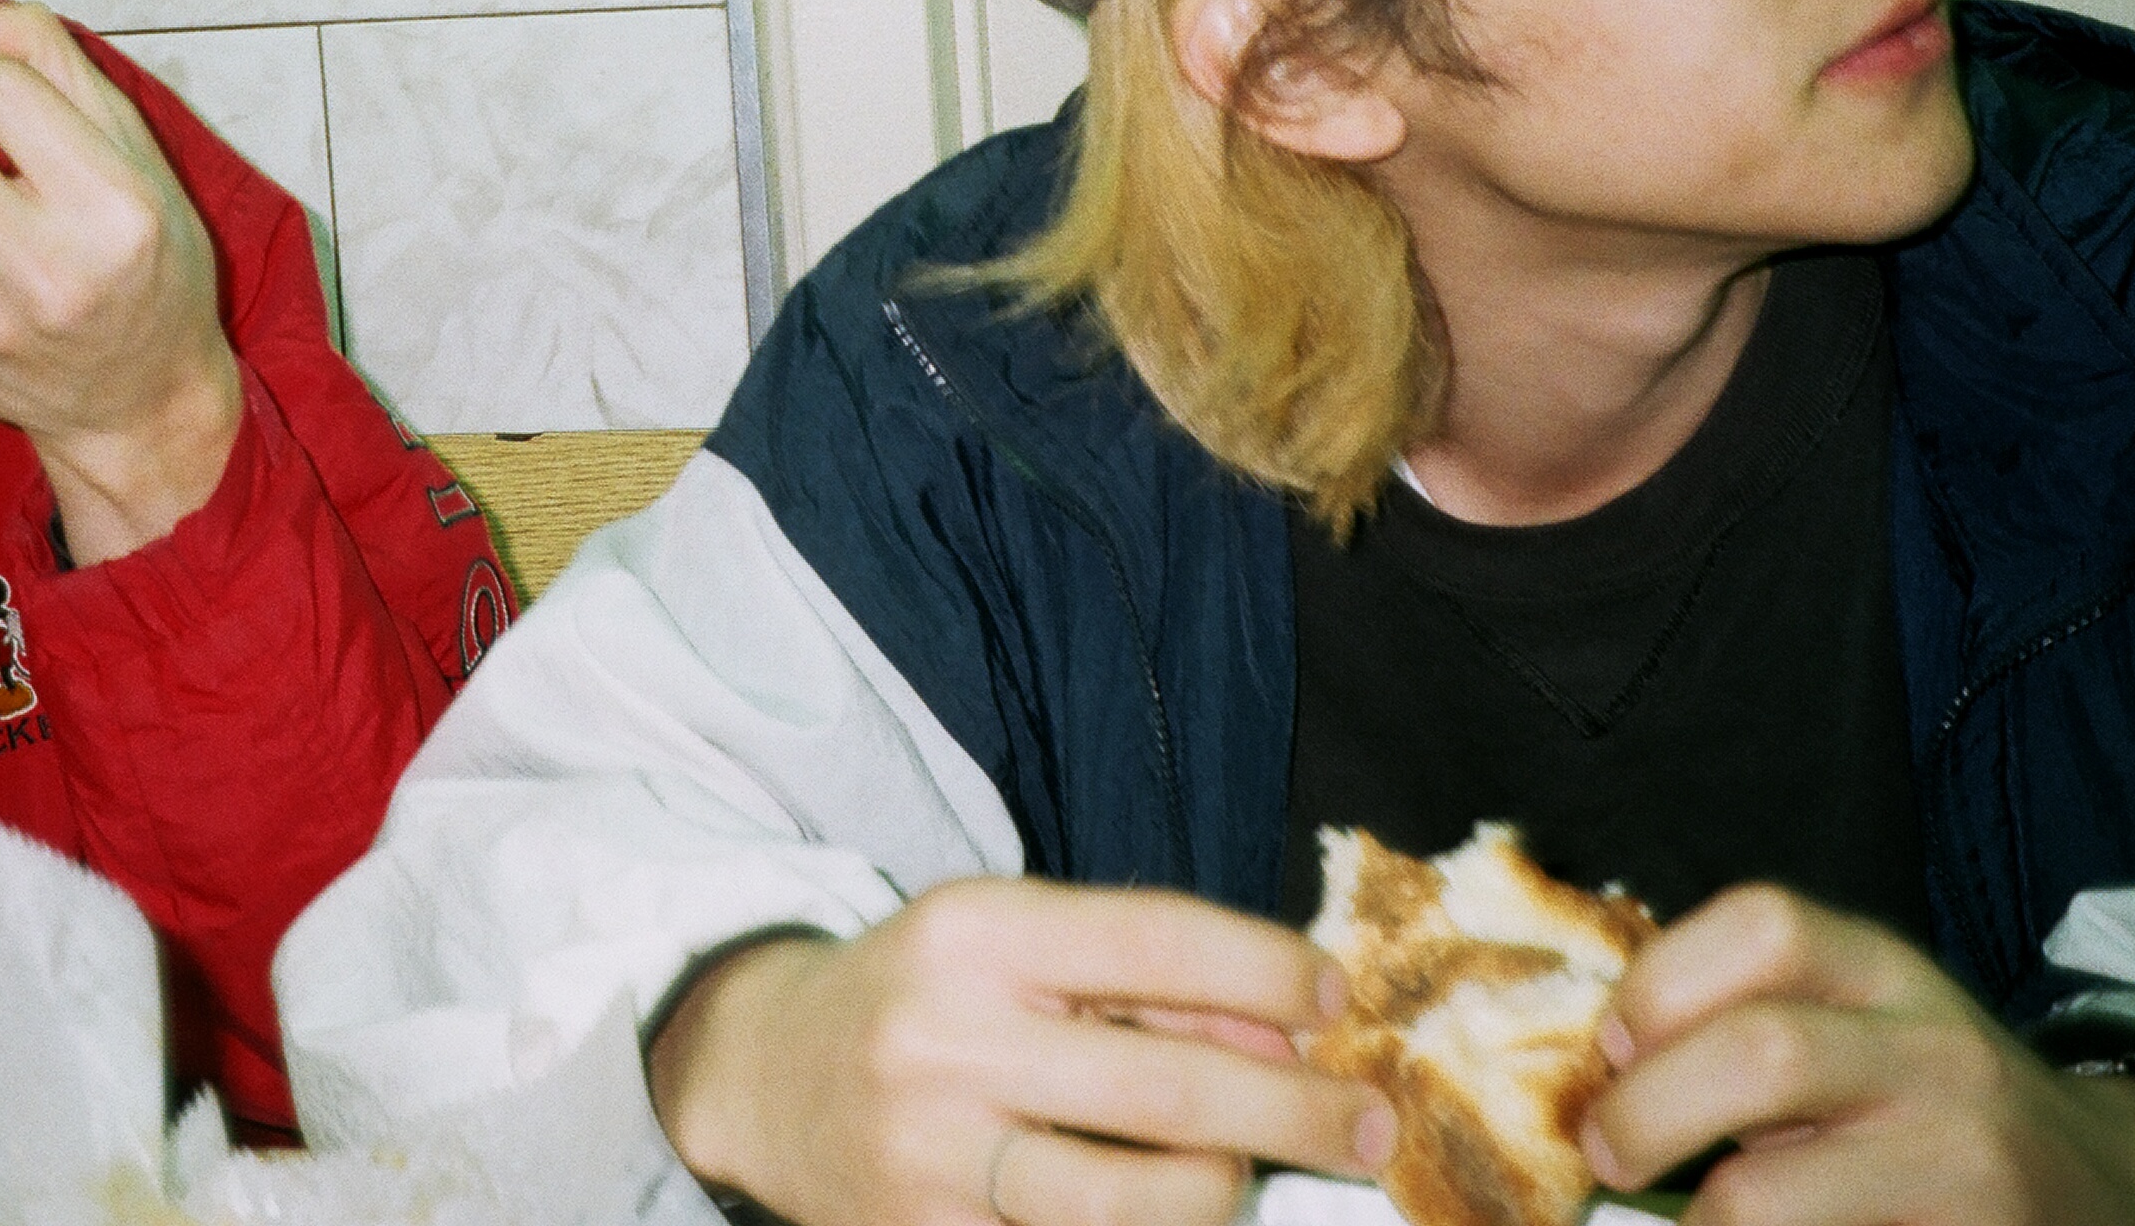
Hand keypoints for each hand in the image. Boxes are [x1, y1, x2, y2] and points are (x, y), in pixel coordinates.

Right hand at [645, 877, 1391, 1225]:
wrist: (764, 1073)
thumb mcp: (1013, 944)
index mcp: (972, 936)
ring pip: (1136, 1204)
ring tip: (1251, 1176)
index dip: (1266, 967)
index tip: (1334, 996)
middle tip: (1370, 1125)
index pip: (1153, 939)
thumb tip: (1284, 1030)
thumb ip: (1141, 976)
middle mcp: (946, 1043)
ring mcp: (931, 1160)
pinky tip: (1179, 1215)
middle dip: (1295, 1111)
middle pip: (1167, 1088)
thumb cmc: (925, 996)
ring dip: (1225, 1192)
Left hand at [1586, 884, 2134, 1224]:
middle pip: (1762, 1053)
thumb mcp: (1857, 1025)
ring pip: (1769, 1195)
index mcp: (1884, 973)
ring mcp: (1959, 1160)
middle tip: (1606, 1153)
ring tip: (1677, 1224)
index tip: (1611, 1049)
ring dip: (1691, 1218)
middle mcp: (1933, 1054)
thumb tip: (1595, 1066)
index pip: (1764, 926)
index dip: (1659, 984)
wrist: (2096, 1186)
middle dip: (1648, 1111)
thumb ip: (1747, 1020)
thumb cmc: (1922, 1101)